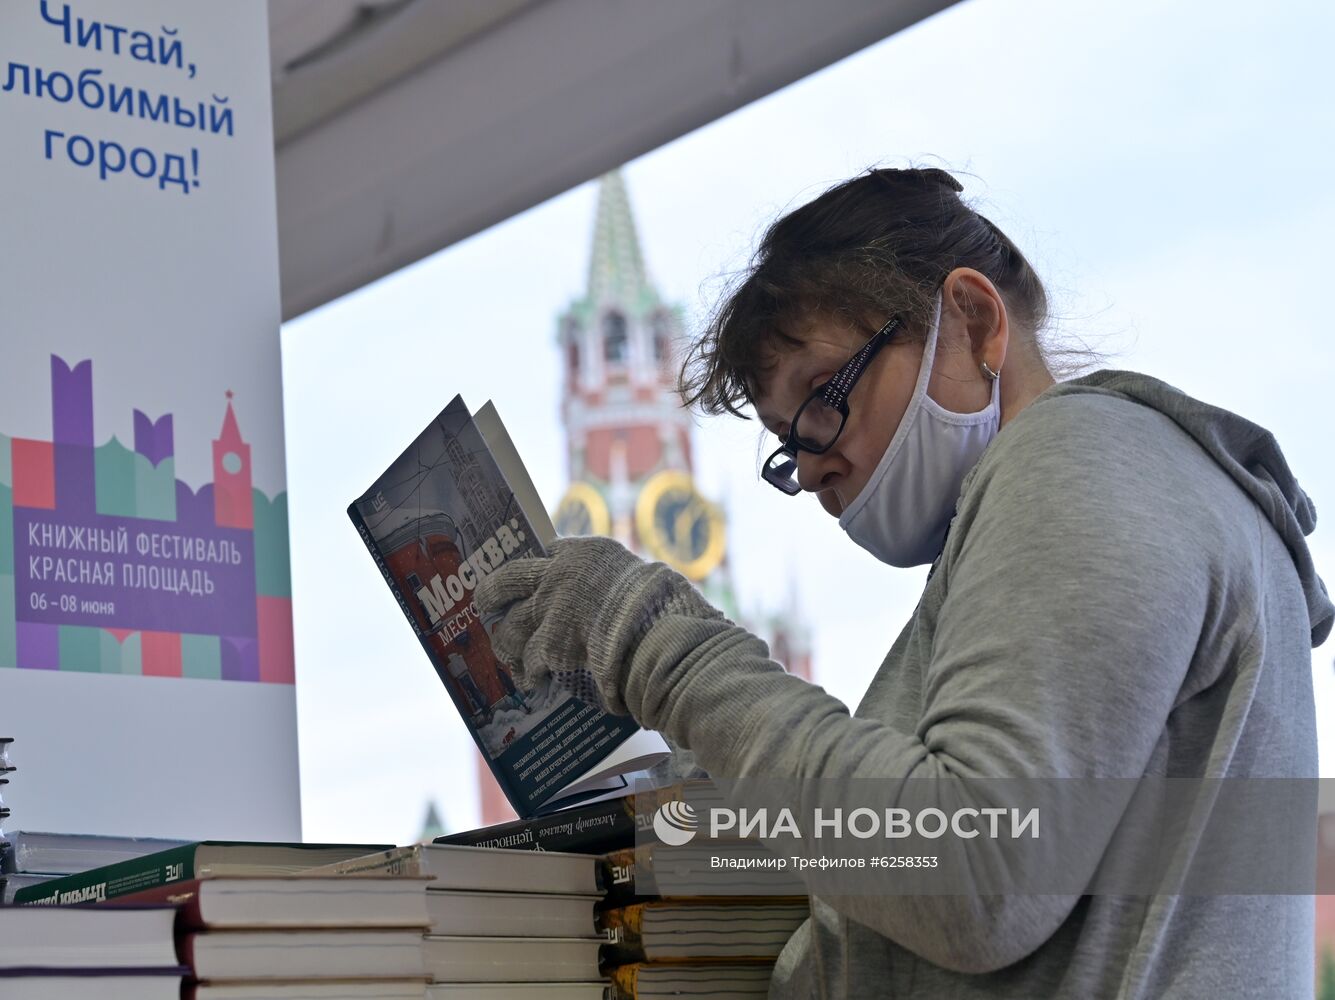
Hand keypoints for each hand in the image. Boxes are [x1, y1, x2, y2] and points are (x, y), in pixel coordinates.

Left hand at [474, 536, 725, 714]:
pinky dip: (528, 672)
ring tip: (505, 652)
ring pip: (511, 625)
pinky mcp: (551, 646)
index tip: (529, 570)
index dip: (536, 563)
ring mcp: (551, 610)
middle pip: (508, 579)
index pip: (548, 548)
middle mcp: (559, 575)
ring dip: (506, 641)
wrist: (663, 637)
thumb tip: (611, 602)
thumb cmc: (664, 608)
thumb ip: (614, 584)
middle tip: (484, 602)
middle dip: (491, 592)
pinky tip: (529, 680)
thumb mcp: (641, 579)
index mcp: (585, 552)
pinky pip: (529, 660)